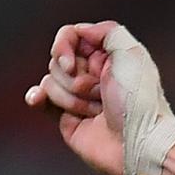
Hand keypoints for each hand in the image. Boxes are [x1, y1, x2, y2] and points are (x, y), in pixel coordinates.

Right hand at [25, 21, 125, 174]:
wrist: (138, 143)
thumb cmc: (139, 101)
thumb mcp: (131, 54)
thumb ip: (107, 31)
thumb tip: (80, 30)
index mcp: (108, 54)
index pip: (70, 36)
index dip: (64, 47)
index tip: (71, 64)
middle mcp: (93, 72)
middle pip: (58, 60)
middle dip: (75, 78)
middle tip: (100, 93)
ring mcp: (79, 95)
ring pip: (50, 81)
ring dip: (71, 97)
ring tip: (96, 110)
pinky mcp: (67, 117)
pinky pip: (42, 100)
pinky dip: (36, 97)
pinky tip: (36, 98)